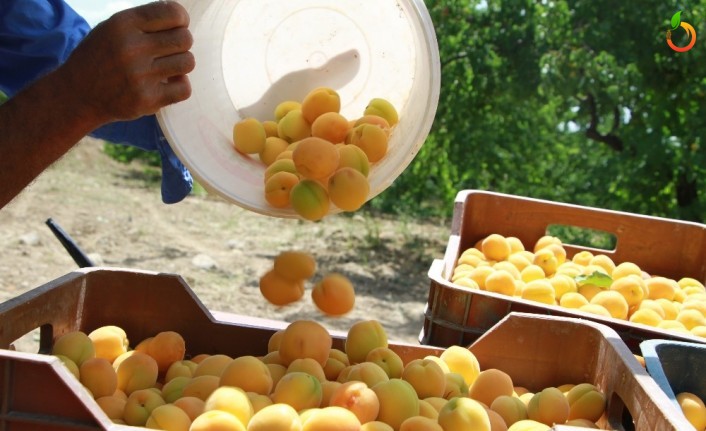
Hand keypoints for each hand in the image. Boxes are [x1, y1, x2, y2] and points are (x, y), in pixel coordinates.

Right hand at [57, 1, 194, 124]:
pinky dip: (180, 86)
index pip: (174, 13)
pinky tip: (167, 84)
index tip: (175, 27)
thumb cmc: (101, 57)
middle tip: (169, 51)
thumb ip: (145, 21)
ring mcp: (140, 76)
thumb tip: (182, 19)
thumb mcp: (113, 28)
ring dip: (181, 64)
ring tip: (168, 67)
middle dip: (181, 43)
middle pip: (185, 39)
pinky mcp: (147, 100)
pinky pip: (184, 89)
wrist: (77, 95)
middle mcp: (132, 48)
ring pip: (188, 62)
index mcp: (123, 24)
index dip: (181, 20)